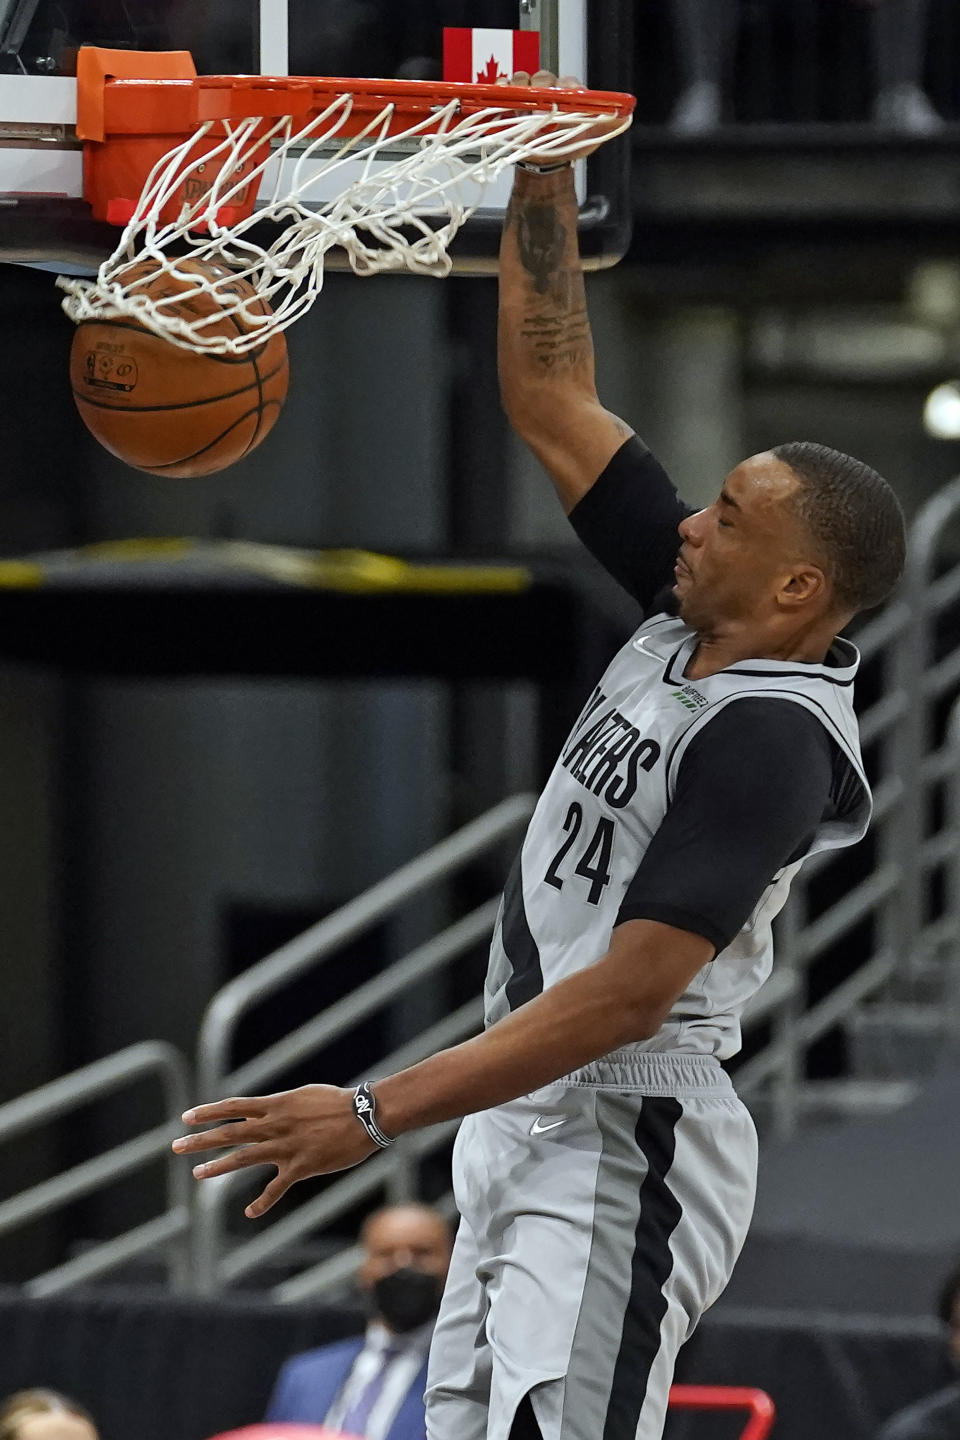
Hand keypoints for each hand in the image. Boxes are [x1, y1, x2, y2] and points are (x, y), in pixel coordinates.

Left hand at [172, 1083, 378, 1217]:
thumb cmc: (338, 1103)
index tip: (186, 1118)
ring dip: (218, 1167)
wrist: (365, 1116)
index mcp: (275, 1104)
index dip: (208, 1112)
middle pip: (230, 1131)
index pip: (233, 1106)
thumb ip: (279, 1106)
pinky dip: (262, 1202)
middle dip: (201, 1139)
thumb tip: (260, 1109)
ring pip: (244, 1157)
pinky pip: (276, 1188)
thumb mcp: (303, 1096)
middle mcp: (275, 1124)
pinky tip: (249, 1213)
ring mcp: (286, 1146)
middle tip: (176, 1146)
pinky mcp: (301, 1167)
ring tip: (197, 1174)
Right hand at [500, 69, 625, 165]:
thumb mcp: (593, 137)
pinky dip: (504, 88)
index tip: (567, 94)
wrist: (549, 162)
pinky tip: (504, 93)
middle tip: (541, 100)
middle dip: (543, 86)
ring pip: (524, 79)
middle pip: (544, 77)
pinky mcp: (513, 102)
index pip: (568, 81)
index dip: (567, 86)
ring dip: (522, 86)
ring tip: (522, 101)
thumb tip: (625, 116)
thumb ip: (609, 125)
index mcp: (570, 93)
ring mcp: (531, 95)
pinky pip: (506, 88)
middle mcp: (550, 90)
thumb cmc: (572, 145)